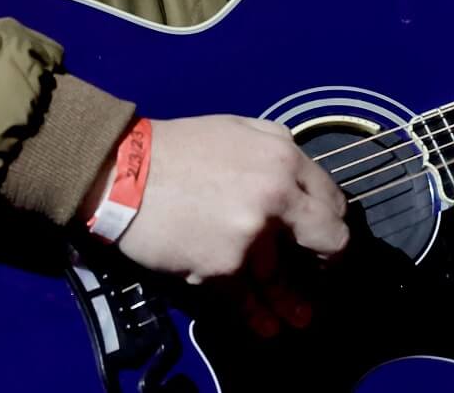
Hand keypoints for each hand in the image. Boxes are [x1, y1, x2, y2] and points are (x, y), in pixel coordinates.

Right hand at [86, 115, 348, 334]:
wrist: (124, 173)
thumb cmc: (177, 148)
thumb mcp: (236, 127)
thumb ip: (274, 147)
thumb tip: (297, 175)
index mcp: (282, 157)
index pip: (330, 196)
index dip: (330, 217)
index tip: (322, 231)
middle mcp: (276, 195)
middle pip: (326, 238)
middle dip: (328, 256)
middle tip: (320, 267)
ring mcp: (251, 235)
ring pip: (284, 277)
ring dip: (294, 300)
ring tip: (302, 316)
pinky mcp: (223, 267)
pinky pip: (248, 298)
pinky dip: (258, 317)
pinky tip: (267, 327)